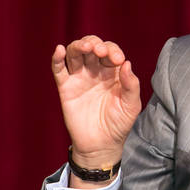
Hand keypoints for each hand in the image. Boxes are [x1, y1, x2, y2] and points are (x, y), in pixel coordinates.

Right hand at [52, 36, 141, 181]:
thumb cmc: (119, 124)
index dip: (113, 51)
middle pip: (92, 47)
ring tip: (85, 47)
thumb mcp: (131, 105)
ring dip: (79, 46)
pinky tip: (59, 49)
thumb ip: (131, 85)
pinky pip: (59, 70)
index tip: (117, 60)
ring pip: (75, 53)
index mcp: (112, 72)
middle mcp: (95, 71)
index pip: (110, 52)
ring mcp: (79, 78)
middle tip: (100, 51)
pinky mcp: (66, 88)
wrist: (101, 145)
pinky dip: (57, 58)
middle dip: (96, 44)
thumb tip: (126, 63)